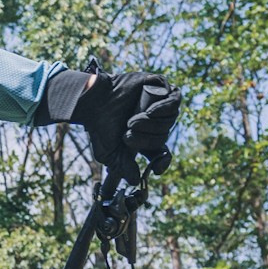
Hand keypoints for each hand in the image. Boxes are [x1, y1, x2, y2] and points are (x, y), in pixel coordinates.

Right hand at [38, 69, 182, 180]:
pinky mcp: (160, 86)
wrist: (93, 103)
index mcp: (145, 137)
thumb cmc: (99, 127)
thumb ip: (123, 167)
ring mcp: (159, 103)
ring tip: (132, 121)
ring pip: (171, 118)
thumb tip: (136, 182)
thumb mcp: (110, 154)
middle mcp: (154, 121)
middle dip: (147, 138)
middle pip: (164, 135)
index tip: (156, 169)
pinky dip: (164, 108)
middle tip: (128, 134)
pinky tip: (148, 112)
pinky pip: (174, 99)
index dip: (163, 161)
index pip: (162, 152)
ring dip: (152, 124)